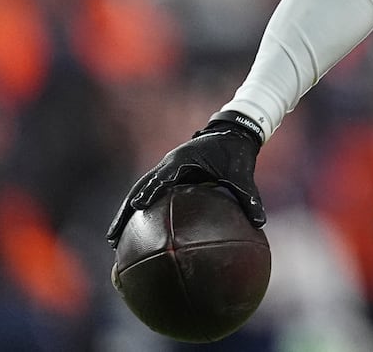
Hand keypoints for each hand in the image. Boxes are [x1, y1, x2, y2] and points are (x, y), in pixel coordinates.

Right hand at [106, 111, 265, 244]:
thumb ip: (249, 196)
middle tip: (112, 238)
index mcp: (182, 160)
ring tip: (114, 240)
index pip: (162, 177)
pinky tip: (137, 232)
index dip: (150, 191)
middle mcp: (169, 164)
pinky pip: (151, 193)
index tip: (137, 206)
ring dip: (126, 213)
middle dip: (125, 212)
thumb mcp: (243, 173)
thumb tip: (260, 222)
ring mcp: (166, 169)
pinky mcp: (169, 175)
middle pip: (139, 188)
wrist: (234, 132)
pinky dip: (141, 210)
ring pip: (140, 191)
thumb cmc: (236, 151)